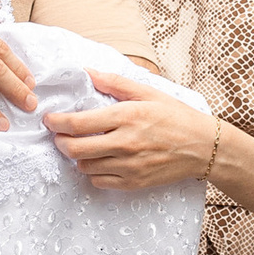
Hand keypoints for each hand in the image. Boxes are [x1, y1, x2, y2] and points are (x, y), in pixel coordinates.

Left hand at [43, 63, 216, 195]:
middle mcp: (125, 143)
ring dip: (78, 157)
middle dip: (60, 142)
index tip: (50, 119)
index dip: (57, 122)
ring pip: (84, 167)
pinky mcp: (134, 182)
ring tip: (84, 147)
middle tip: (60, 135)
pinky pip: (99, 181)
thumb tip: (88, 72)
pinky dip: (93, 172)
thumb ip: (114, 83)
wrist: (203, 147)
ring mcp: (129, 166)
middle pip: (75, 149)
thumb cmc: (176, 116)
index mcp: (126, 116)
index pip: (78, 124)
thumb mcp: (148, 92)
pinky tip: (100, 161)